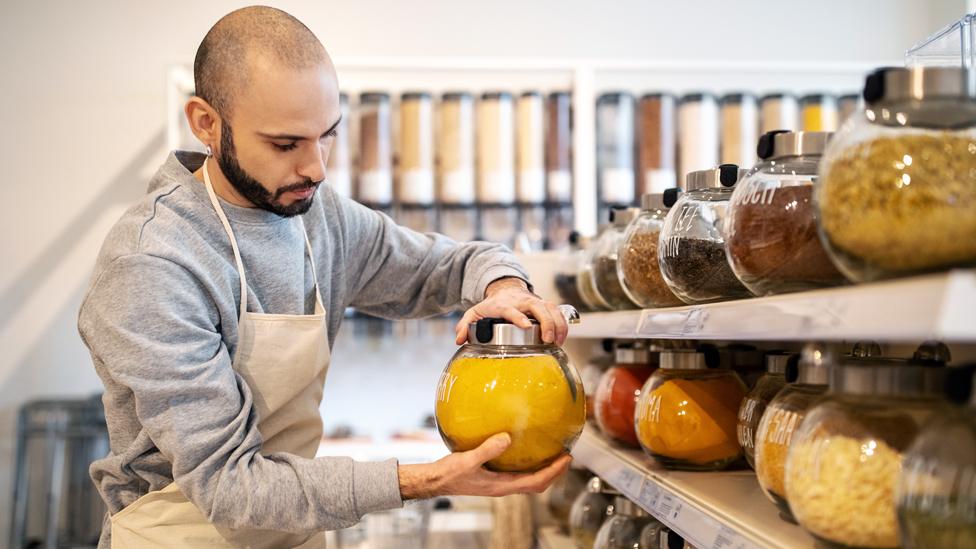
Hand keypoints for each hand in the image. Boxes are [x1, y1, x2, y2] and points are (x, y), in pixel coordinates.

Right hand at [398, 433, 572, 499]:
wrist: (435, 481)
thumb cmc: (449, 474)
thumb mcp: (468, 460)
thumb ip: (487, 449)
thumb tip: (507, 437)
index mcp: (501, 486)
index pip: (536, 482)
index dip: (554, 471)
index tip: (566, 458)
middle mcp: (504, 487)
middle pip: (538, 484)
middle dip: (554, 472)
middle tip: (566, 456)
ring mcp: (499, 483)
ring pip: (529, 480)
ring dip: (544, 469)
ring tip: (553, 453)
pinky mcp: (493, 478)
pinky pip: (518, 473)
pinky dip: (529, 465)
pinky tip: (527, 451)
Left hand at [454, 277, 568, 344]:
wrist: (505, 289)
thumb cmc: (492, 304)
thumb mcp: (475, 312)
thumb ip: (465, 324)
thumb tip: (459, 339)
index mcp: (505, 304)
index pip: (513, 309)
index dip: (519, 317)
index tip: (526, 326)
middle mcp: (523, 302)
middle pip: (539, 308)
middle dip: (546, 323)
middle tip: (548, 339)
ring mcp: (536, 302)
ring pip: (552, 309)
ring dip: (558, 325)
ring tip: (557, 342)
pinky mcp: (545, 305)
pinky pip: (559, 313)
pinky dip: (563, 325)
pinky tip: (562, 339)